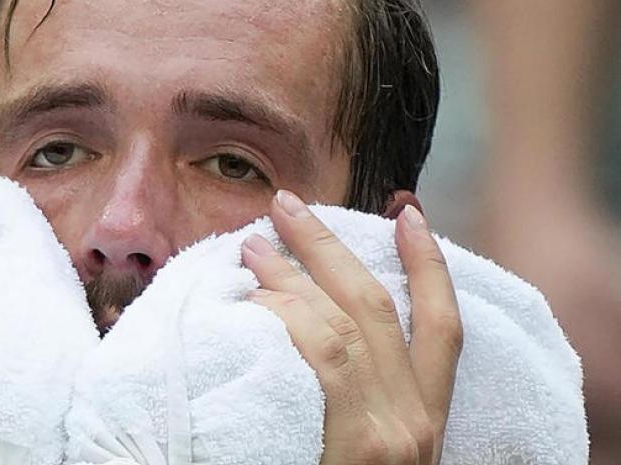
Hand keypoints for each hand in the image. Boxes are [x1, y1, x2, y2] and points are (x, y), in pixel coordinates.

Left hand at [242, 191, 462, 464]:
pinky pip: (317, 357)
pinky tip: (257, 298)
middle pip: (376, 307)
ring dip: (295, 274)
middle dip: (330, 248)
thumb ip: (356, 394)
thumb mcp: (368, 449)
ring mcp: (385, 433)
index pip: (440, 326)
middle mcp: (414, 421)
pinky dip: (286, 317)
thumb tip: (316, 328)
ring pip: (341, 324)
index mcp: (425, 420)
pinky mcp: (354, 447)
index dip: (428, 265)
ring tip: (254, 242)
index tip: (409, 211)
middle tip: (287, 204)